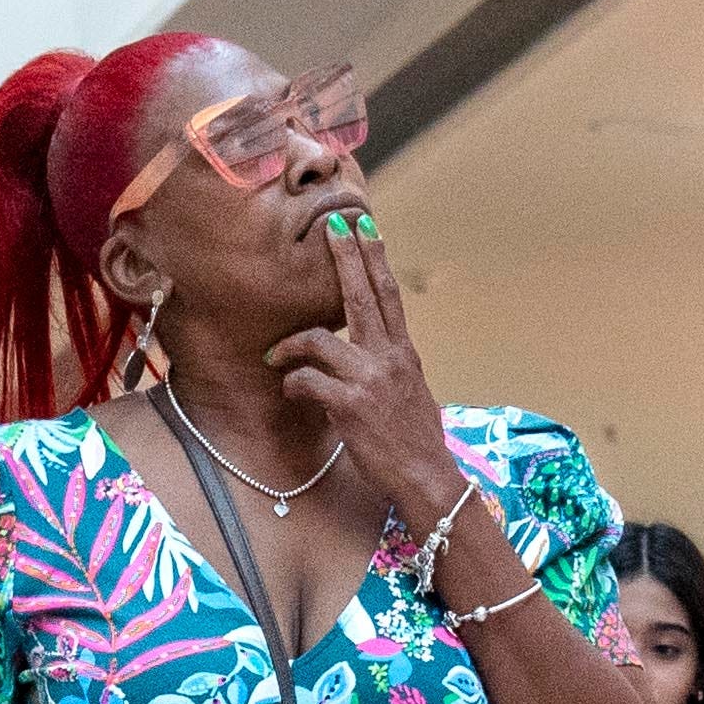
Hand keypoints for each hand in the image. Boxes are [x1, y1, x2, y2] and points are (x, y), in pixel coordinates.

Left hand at [273, 216, 467, 534]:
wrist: (426, 478)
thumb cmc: (416, 443)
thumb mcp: (411, 394)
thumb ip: (390, 368)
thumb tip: (372, 358)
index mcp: (403, 353)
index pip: (389, 294)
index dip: (375, 257)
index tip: (366, 225)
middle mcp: (388, 358)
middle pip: (363, 295)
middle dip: (345, 256)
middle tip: (329, 226)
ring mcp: (369, 379)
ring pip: (318, 340)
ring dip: (291, 345)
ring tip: (277, 356)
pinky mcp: (349, 405)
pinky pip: (306, 380)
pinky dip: (292, 383)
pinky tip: (291, 391)